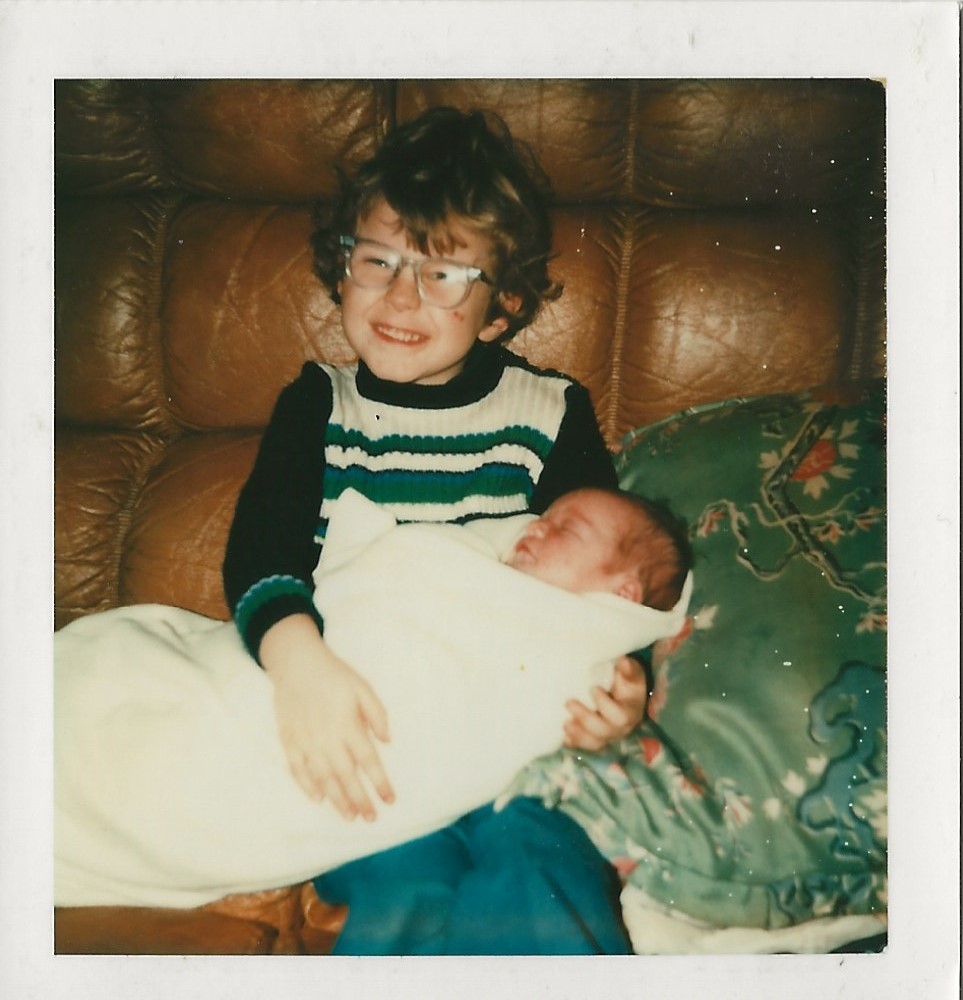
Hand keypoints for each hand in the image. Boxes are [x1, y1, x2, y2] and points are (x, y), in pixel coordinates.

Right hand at [260, 615, 393, 819]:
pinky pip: (297, 770)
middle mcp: (326, 738)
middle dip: (360, 800)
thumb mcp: (363, 687)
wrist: (295, 662)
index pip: (368, 761)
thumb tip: (387, 740)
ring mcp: (305, 741)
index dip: (380, 783)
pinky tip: (318, 799)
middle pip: (346, 776)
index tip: (390, 800)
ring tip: (349, 817)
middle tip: (370, 818)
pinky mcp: (289, 740)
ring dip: (337, 800)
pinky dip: (307, 786)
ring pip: (323, 778)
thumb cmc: (334, 674)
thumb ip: (377, 714)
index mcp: (348, 725)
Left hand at [563, 655, 648, 750]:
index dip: (605, 705)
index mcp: (631, 711)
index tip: (593, 688)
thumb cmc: (626, 681)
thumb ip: (628, 670)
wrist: (622, 693)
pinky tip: (565, 737)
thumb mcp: (630, 673)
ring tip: (565, 723)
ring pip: (594, 742)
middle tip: (569, 702)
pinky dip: (574, 743)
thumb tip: (623, 662)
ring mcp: (608, 735)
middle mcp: (621, 727)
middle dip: (586, 718)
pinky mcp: (595, 739)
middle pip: (604, 730)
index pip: (620, 715)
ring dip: (579, 734)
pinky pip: (585, 746)